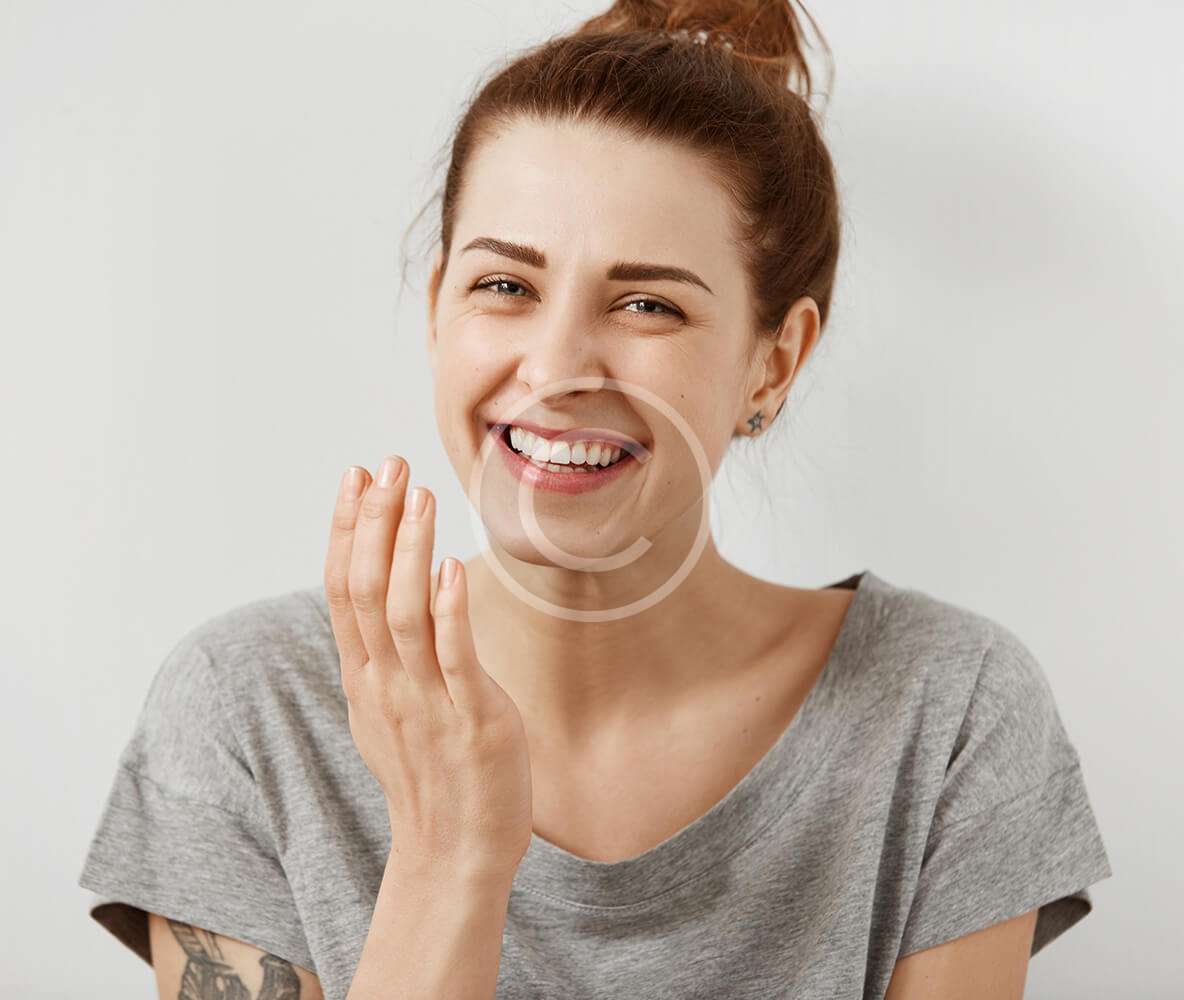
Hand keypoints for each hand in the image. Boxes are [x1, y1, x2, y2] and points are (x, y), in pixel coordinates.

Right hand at [323, 456, 533, 880]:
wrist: (454, 852)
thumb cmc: (429, 773)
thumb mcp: (388, 709)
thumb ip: (381, 654)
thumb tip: (384, 594)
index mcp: (364, 677)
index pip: (342, 589)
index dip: (347, 529)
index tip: (357, 475)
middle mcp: (385, 684)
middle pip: (365, 590)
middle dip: (374, 523)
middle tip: (388, 464)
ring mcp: (425, 703)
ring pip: (404, 615)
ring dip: (408, 551)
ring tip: (419, 496)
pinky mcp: (471, 720)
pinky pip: (456, 659)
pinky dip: (451, 611)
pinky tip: (453, 568)